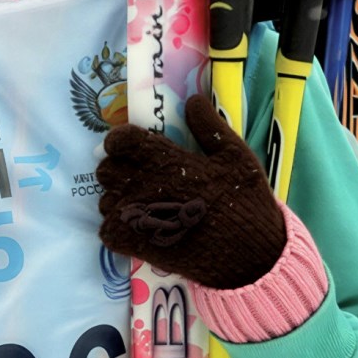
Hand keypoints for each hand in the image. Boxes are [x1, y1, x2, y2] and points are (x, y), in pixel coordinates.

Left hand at [97, 95, 285, 288]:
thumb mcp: (237, 157)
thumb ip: (210, 127)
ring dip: (118, 202)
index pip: (121, 140)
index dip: (120, 142)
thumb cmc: (246, 204)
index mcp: (167, 160)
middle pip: (106, 170)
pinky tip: (140, 230)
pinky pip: (108, 232)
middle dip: (118, 172)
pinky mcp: (138, 245)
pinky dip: (118, 230)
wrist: (252, 257)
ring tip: (143, 207)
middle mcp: (146, 185)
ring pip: (105, 201)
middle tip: (138, 179)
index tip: (130, 148)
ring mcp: (139, 216)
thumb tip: (193, 100)